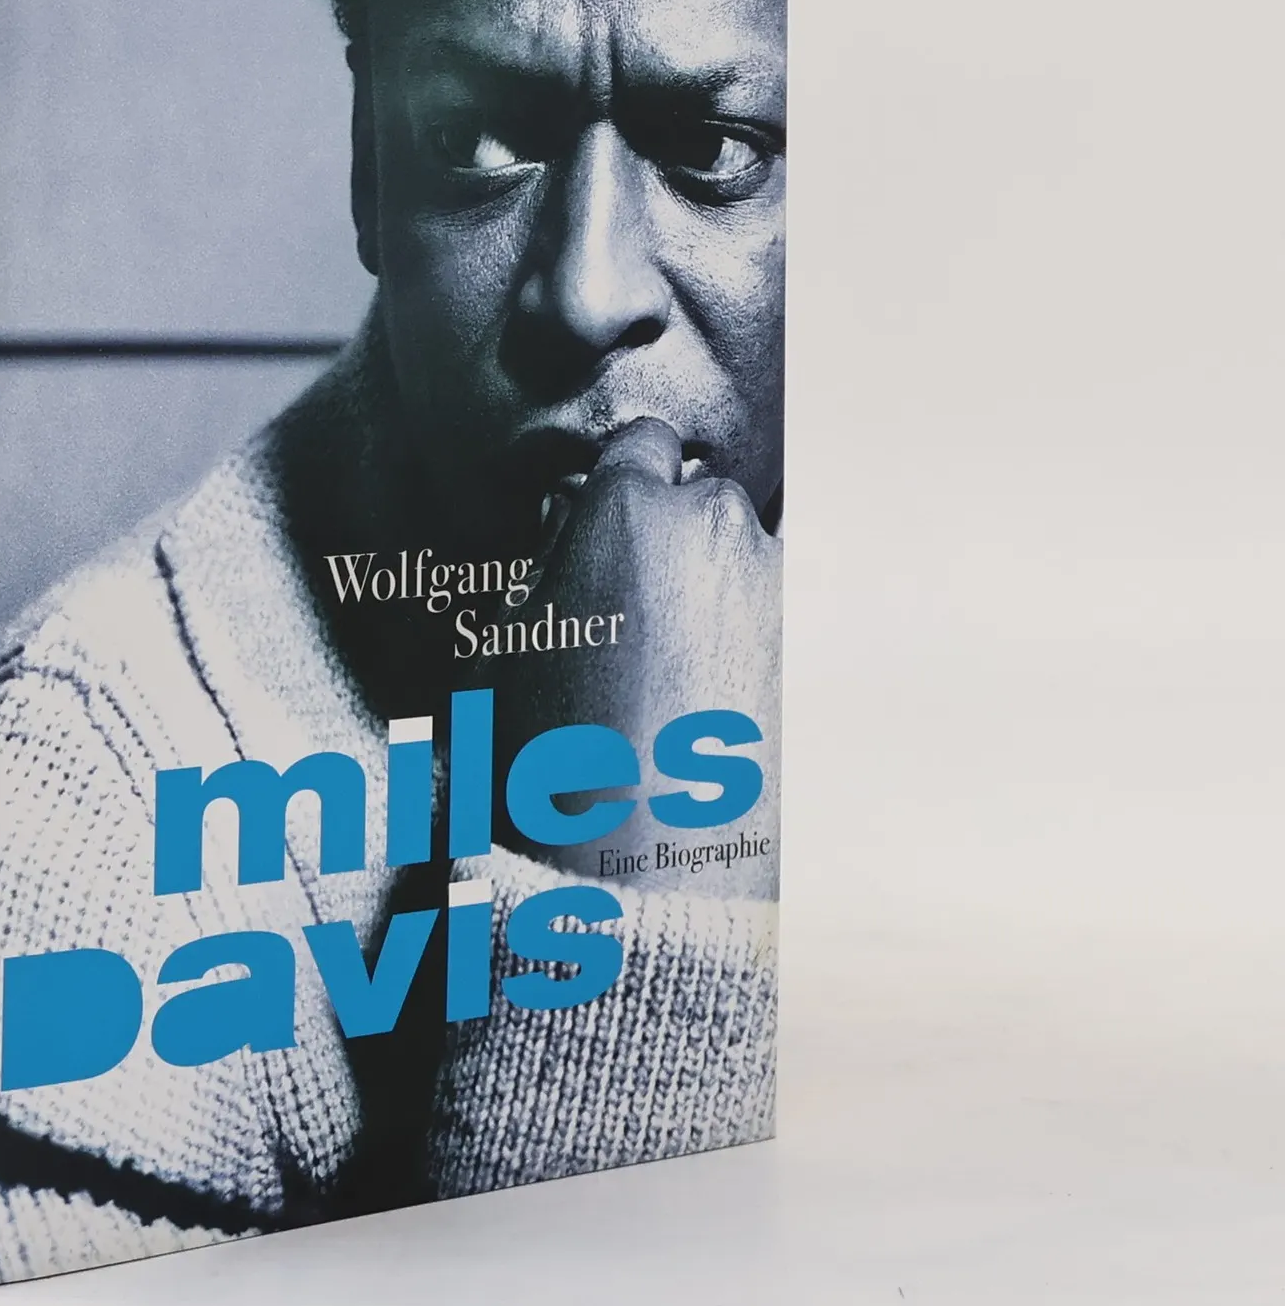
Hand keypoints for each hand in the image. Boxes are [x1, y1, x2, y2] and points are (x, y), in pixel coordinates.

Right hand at [497, 418, 782, 878]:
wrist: (631, 865)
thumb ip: (544, 555)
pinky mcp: (801, 650)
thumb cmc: (545, 751)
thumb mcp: (505, 638)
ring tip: (661, 646)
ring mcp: (769, 588)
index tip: (601, 513)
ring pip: (739, 549)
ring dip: (707, 574)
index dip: (619, 477)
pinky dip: (740, 625)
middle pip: (697, 492)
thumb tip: (569, 515)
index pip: (644, 440)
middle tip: (623, 590)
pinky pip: (767, 610)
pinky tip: (699, 679)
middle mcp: (714, 530)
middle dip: (665, 525)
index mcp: (630, 509)